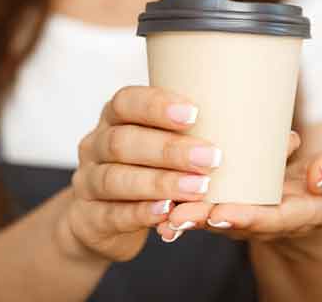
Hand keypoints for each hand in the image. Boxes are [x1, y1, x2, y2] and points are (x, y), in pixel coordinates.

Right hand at [57, 86, 223, 262]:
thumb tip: (234, 114)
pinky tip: (167, 212)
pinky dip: (142, 213)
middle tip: (210, 157)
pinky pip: (113, 214)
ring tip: (199, 187)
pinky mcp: (89, 218)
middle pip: (123, 142)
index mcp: (112, 119)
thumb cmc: (143, 169)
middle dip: (169, 149)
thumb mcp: (153, 142)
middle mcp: (95, 146)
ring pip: (116, 178)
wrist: (101, 218)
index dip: (156, 105)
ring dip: (161, 182)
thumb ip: (179, 130)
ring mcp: (87, 183)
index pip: (125, 102)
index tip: (193, 113)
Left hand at [156, 144, 321, 251]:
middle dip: (204, 218)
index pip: (270, 219)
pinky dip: (183, 196)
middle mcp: (264, 218)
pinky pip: (204, 199)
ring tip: (161, 210)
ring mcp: (243, 210)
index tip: (222, 214)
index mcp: (296, 214)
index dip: (247, 218)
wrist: (312, 199)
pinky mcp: (228, 198)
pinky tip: (159, 193)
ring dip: (186, 212)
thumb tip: (319, 173)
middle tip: (177, 217)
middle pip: (231, 221)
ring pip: (211, 212)